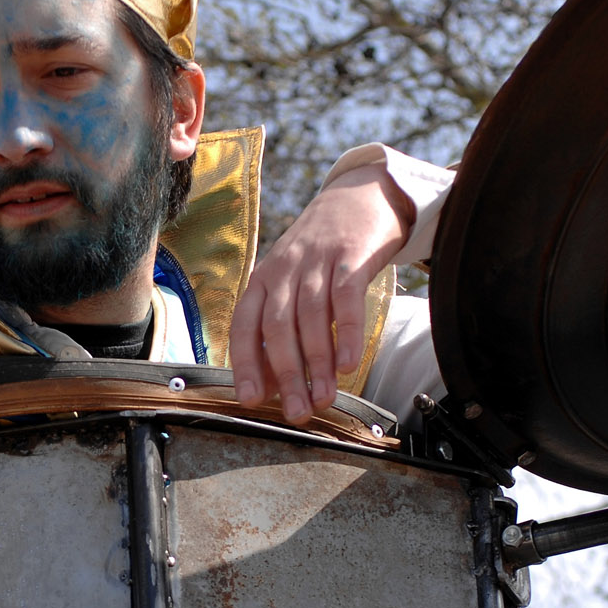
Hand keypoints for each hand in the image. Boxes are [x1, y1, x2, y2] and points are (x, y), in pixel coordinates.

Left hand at [230, 163, 414, 421]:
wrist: (361, 196)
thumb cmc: (323, 253)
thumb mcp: (293, 284)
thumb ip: (282, 328)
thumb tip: (270, 384)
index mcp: (262, 280)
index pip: (245, 326)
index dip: (246, 365)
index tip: (251, 401)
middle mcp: (283, 270)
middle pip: (278, 327)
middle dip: (287, 375)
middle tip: (298, 412)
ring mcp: (316, 260)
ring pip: (311, 317)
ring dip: (318, 363)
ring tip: (326, 398)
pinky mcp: (351, 255)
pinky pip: (346, 298)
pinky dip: (346, 333)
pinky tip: (349, 364)